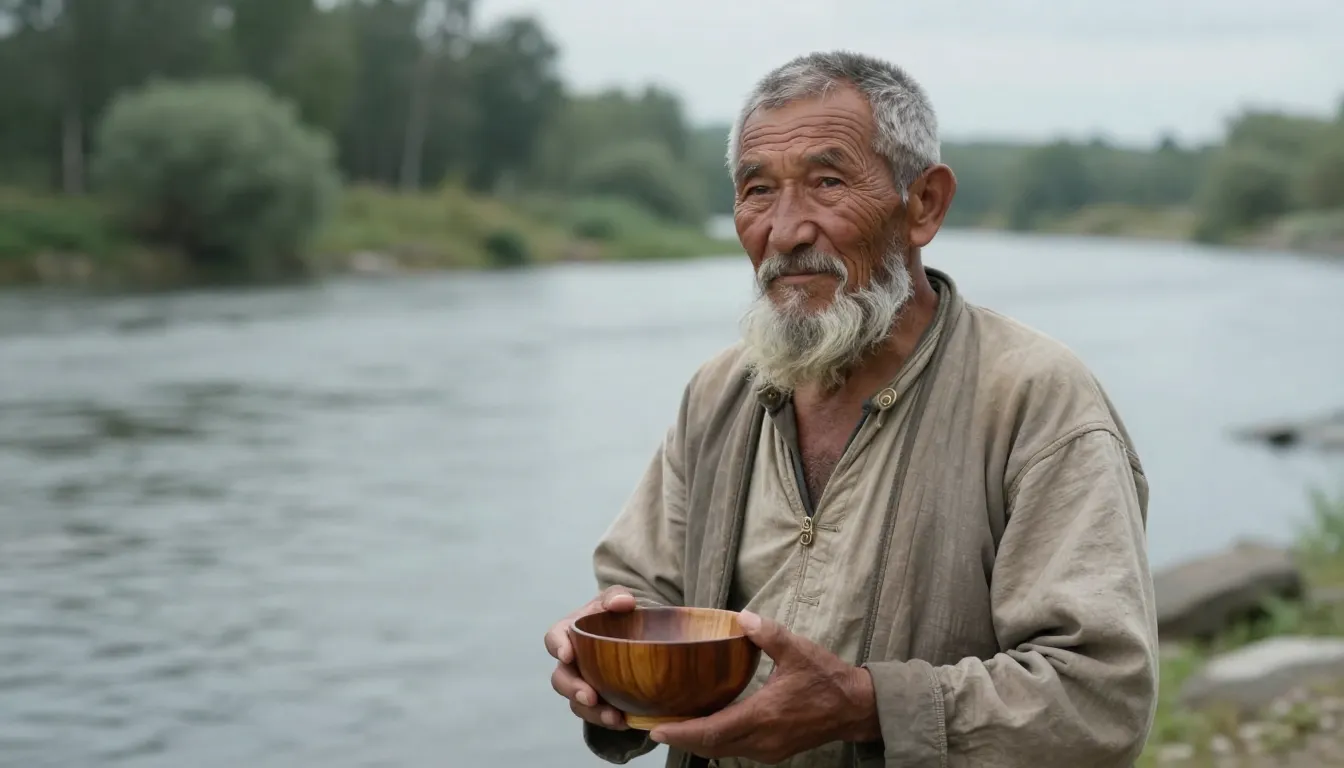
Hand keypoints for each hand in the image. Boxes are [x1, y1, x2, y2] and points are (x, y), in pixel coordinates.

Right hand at [544, 586, 638, 730]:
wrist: (634, 634)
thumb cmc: (617, 615)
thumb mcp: (617, 600)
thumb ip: (617, 596)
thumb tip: (622, 603)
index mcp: (568, 633)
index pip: (554, 638)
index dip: (557, 647)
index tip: (567, 655)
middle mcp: (571, 662)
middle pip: (561, 678)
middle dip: (573, 689)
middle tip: (590, 697)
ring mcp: (581, 683)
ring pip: (576, 703)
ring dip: (592, 712)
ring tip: (613, 717)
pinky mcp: (596, 701)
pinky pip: (595, 715)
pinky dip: (608, 720)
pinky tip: (625, 722)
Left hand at [649, 611, 880, 762]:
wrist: (856, 707)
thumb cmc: (827, 678)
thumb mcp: (798, 650)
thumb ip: (767, 633)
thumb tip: (740, 617)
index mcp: (764, 716)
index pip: (712, 731)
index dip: (681, 732)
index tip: (656, 728)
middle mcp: (762, 739)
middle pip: (711, 747)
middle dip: (682, 739)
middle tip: (657, 725)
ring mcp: (769, 750)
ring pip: (723, 752)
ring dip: (698, 742)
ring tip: (676, 724)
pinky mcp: (775, 752)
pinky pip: (737, 750)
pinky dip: (717, 742)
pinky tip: (708, 726)